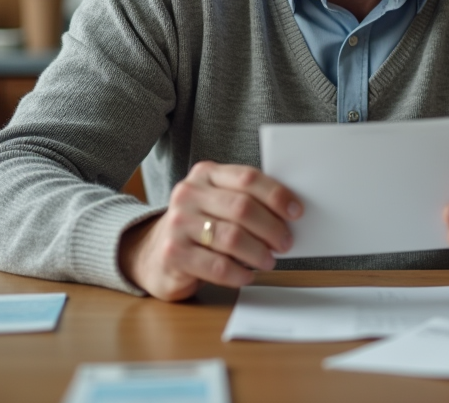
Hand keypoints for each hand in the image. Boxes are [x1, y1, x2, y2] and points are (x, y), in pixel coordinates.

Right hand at [118, 161, 302, 300]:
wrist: (151, 254)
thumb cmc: (199, 227)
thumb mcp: (217, 203)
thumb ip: (245, 200)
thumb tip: (290, 213)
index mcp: (205, 174)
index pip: (247, 178)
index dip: (276, 195)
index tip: (296, 212)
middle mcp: (188, 194)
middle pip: (242, 208)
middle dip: (272, 228)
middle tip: (285, 242)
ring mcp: (178, 224)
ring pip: (232, 238)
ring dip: (259, 253)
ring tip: (268, 261)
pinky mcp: (174, 254)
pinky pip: (218, 266)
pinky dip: (240, 273)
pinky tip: (247, 275)